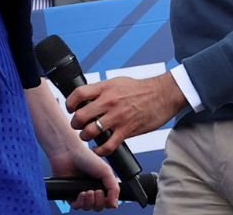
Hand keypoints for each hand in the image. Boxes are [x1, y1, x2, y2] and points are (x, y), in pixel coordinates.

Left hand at [48, 144, 119, 210]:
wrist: (69, 153)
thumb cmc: (86, 157)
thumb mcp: (106, 171)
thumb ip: (114, 189)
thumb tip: (115, 205)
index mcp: (101, 184)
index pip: (107, 201)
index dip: (108, 202)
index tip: (107, 196)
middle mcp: (91, 189)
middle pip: (98, 207)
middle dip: (99, 202)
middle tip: (97, 191)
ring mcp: (80, 192)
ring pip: (88, 207)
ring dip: (89, 202)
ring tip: (88, 192)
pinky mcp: (70, 194)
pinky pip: (76, 206)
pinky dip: (80, 203)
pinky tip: (81, 193)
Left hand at [67, 72, 186, 157]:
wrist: (163, 95)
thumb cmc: (141, 89)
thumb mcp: (118, 82)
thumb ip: (102, 90)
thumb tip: (88, 97)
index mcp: (105, 88)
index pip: (78, 94)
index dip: (70, 103)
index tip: (70, 108)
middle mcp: (109, 102)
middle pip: (80, 115)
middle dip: (75, 124)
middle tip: (78, 125)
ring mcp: (117, 117)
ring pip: (90, 132)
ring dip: (86, 136)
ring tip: (88, 136)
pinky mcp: (126, 130)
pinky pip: (107, 146)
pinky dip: (100, 150)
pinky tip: (99, 149)